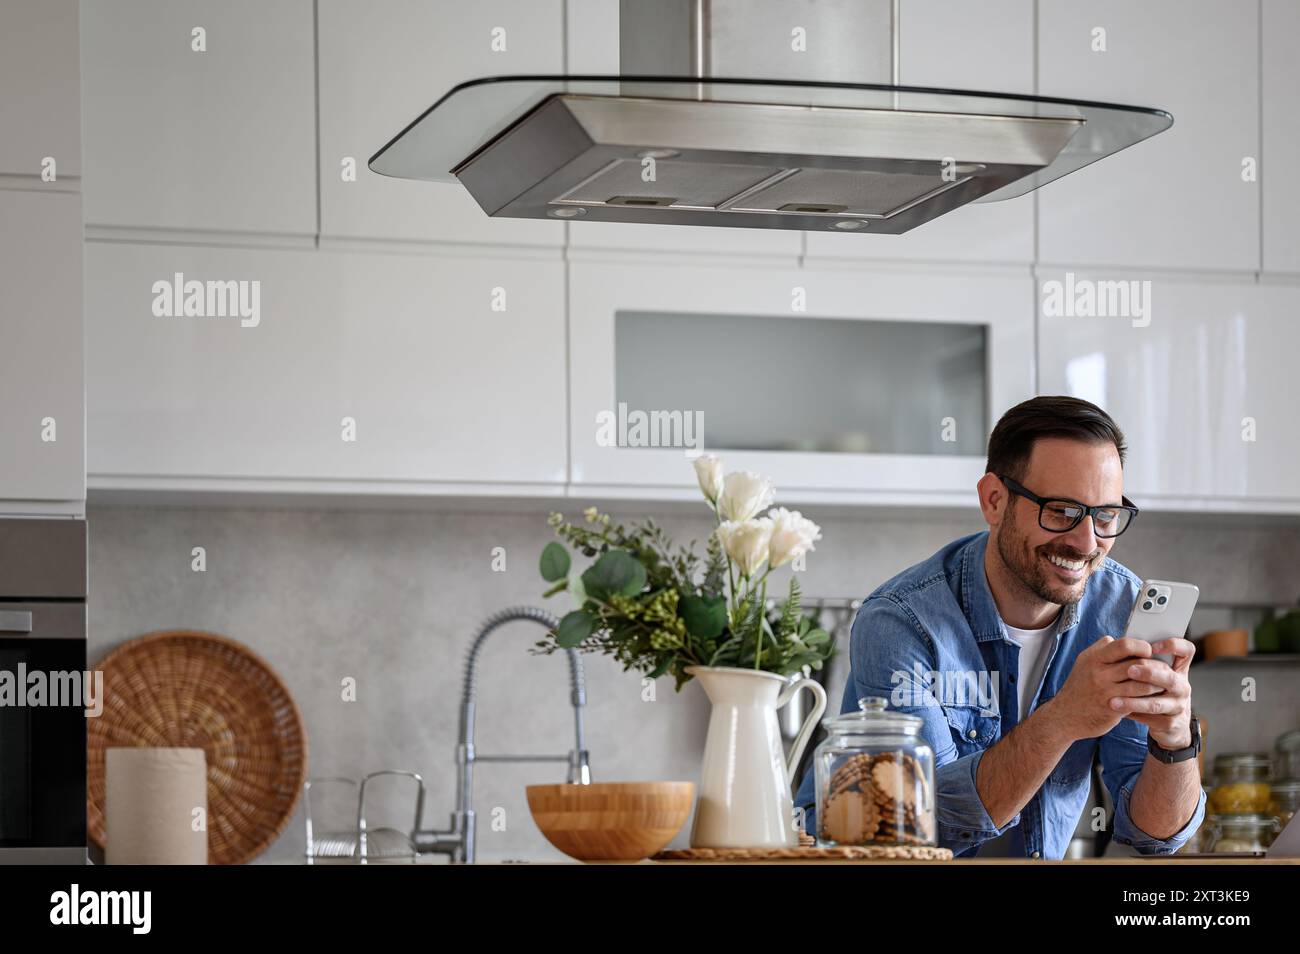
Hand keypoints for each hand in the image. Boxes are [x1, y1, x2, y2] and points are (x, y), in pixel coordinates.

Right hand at [1050, 636, 1165, 741]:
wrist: (1065, 716)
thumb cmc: (1078, 687)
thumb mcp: (1083, 662)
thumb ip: (1100, 649)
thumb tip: (1117, 639)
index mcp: (1094, 658)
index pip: (1124, 645)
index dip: (1141, 646)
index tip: (1148, 651)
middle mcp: (1099, 673)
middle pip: (1137, 665)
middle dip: (1154, 666)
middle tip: (1163, 669)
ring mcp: (1106, 691)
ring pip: (1142, 684)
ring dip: (1156, 684)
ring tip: (1162, 683)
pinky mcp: (1113, 708)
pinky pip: (1138, 700)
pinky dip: (1149, 698)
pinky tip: (1153, 697)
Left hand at [1111, 637, 1195, 749]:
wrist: (1168, 725)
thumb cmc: (1154, 691)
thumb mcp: (1153, 675)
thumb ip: (1141, 659)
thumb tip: (1114, 642)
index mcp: (1178, 669)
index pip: (1186, 650)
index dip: (1174, 645)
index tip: (1153, 647)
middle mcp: (1182, 686)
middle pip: (1170, 678)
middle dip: (1149, 674)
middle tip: (1129, 670)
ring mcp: (1179, 706)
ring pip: (1157, 703)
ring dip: (1134, 702)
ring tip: (1113, 701)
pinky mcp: (1172, 723)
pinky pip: (1152, 720)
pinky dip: (1134, 716)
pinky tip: (1120, 713)